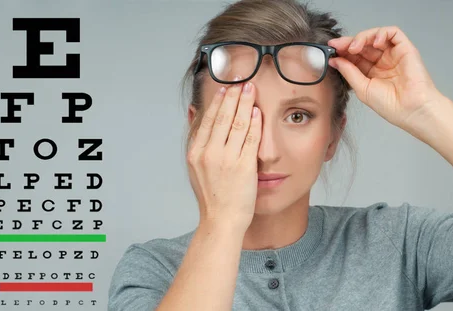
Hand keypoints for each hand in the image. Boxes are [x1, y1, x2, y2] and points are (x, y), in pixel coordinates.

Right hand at [186, 79, 260, 231]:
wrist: (221, 220)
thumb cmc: (212, 196)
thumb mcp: (195, 167)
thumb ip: (197, 140)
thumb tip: (195, 113)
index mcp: (196, 153)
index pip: (208, 119)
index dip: (218, 101)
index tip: (226, 87)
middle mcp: (209, 154)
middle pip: (222, 117)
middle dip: (233, 96)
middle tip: (241, 80)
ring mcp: (226, 160)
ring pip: (236, 124)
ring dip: (244, 104)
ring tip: (250, 89)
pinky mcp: (243, 167)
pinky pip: (249, 139)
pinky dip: (254, 123)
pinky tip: (257, 111)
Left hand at [328, 26, 445, 130]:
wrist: (411, 110)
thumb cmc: (391, 106)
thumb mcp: (362, 88)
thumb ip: (349, 72)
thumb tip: (334, 60)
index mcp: (372, 73)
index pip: (355, 56)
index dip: (343, 51)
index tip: (331, 50)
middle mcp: (382, 62)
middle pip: (363, 44)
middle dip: (348, 43)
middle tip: (338, 46)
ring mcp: (394, 54)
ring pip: (375, 36)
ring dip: (362, 38)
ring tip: (354, 47)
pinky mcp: (405, 49)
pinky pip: (393, 33)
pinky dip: (381, 33)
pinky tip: (374, 43)